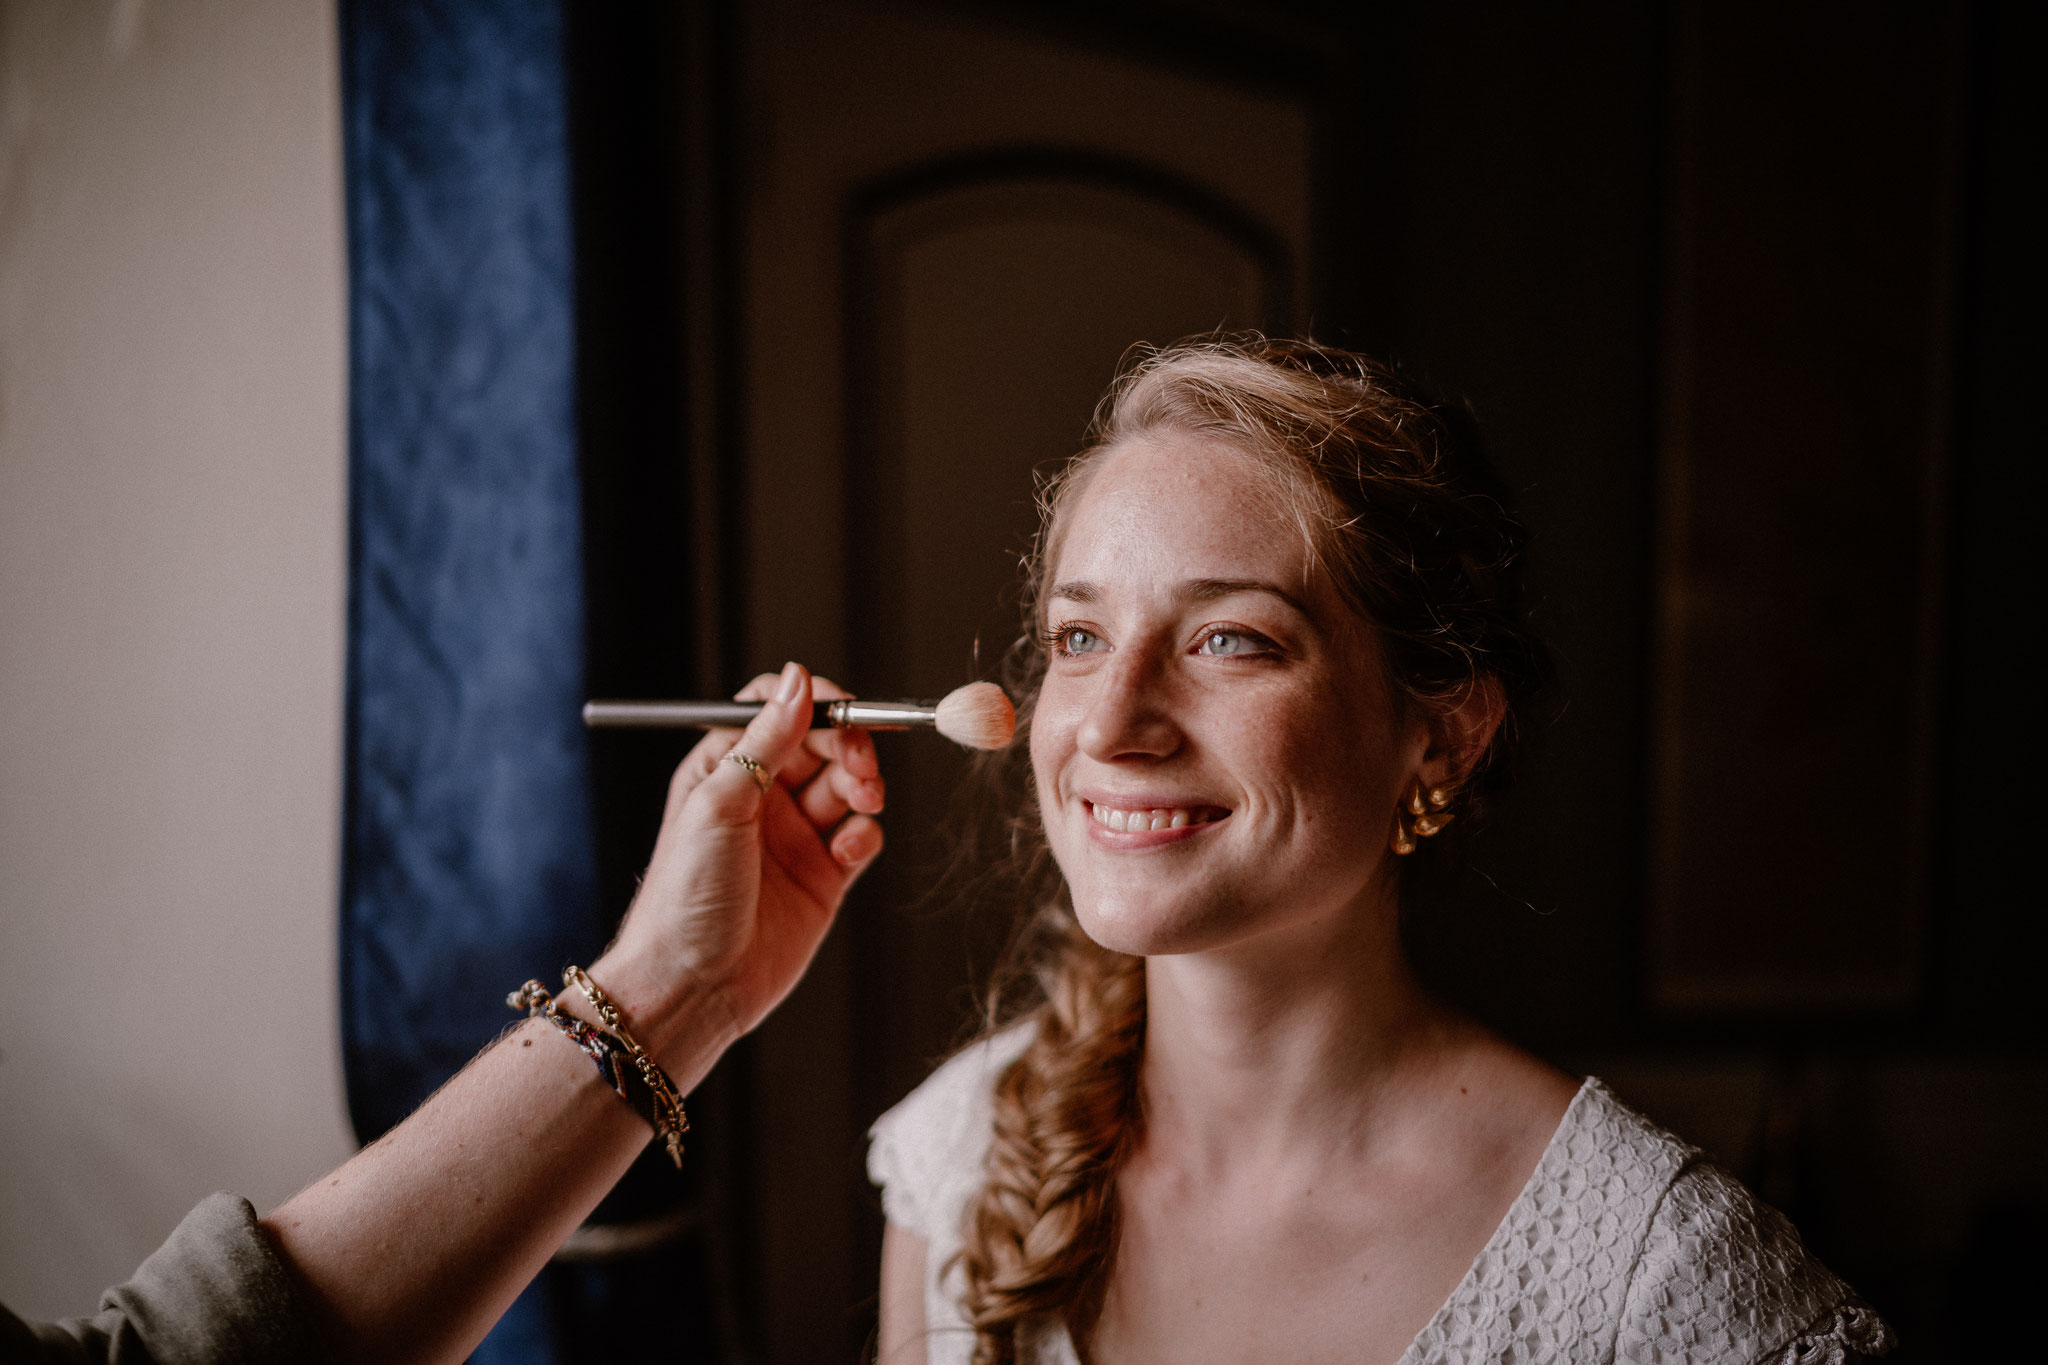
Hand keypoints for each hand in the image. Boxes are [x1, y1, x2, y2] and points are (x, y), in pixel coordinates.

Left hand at [592, 662, 884, 1068]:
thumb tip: (797, 679)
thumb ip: (764, 740)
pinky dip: (864, 835)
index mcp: (725, 767)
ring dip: (863, 786)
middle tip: (862, 763)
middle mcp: (762, 797)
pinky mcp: (823, 878)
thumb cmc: (685, 898)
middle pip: (823, 743)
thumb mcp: (720, 803)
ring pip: (848, 787)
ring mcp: (795, 837)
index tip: (845, 710)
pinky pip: (859, 837)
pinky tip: (847, 852)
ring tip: (862, 803)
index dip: (816, 703)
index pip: (779, 710)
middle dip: (850, 745)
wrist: (693, 986)